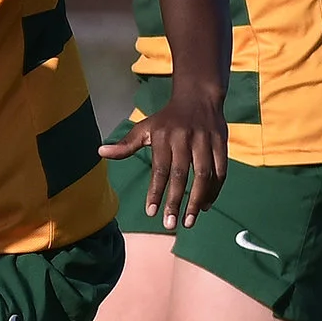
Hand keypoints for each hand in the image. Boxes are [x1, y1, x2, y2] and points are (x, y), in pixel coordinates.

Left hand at [100, 87, 226, 227]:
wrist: (199, 96)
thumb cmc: (167, 119)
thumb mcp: (145, 127)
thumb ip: (125, 145)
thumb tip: (99, 152)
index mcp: (164, 137)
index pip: (160, 169)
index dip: (156, 191)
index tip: (151, 212)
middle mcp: (185, 139)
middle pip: (181, 174)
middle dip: (175, 201)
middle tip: (169, 224)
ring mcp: (205, 141)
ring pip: (204, 174)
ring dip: (197, 199)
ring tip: (189, 221)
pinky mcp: (221, 143)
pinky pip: (220, 171)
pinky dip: (214, 190)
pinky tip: (205, 206)